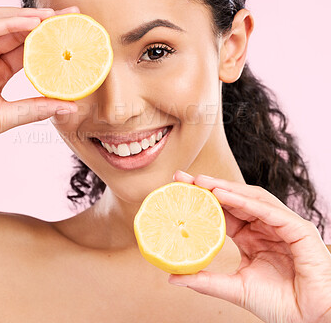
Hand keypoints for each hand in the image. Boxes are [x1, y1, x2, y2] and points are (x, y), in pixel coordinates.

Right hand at [0, 6, 79, 162]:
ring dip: (28, 17)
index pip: (28, 50)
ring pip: (0, 22)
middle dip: (45, 22)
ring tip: (54, 16)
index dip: (50, 41)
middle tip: (71, 15)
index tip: (73, 36)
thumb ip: (35, 109)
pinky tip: (31, 22)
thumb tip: (69, 105)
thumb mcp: (4, 117)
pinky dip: (7, 23)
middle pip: (18, 31)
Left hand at [168, 171, 330, 322]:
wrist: (311, 322)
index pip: (223, 210)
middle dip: (209, 186)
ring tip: (201, 182)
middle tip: (184, 178)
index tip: (179, 189)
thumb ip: (206, 281)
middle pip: (234, 198)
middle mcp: (264, 226)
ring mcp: (281, 225)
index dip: (203, 198)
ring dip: (225, 188)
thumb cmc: (280, 304)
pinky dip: (245, 201)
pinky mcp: (298, 228)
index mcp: (250, 236)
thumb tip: (174, 276)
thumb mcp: (235, 288)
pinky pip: (269, 211)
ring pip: (251, 198)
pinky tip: (222, 194)